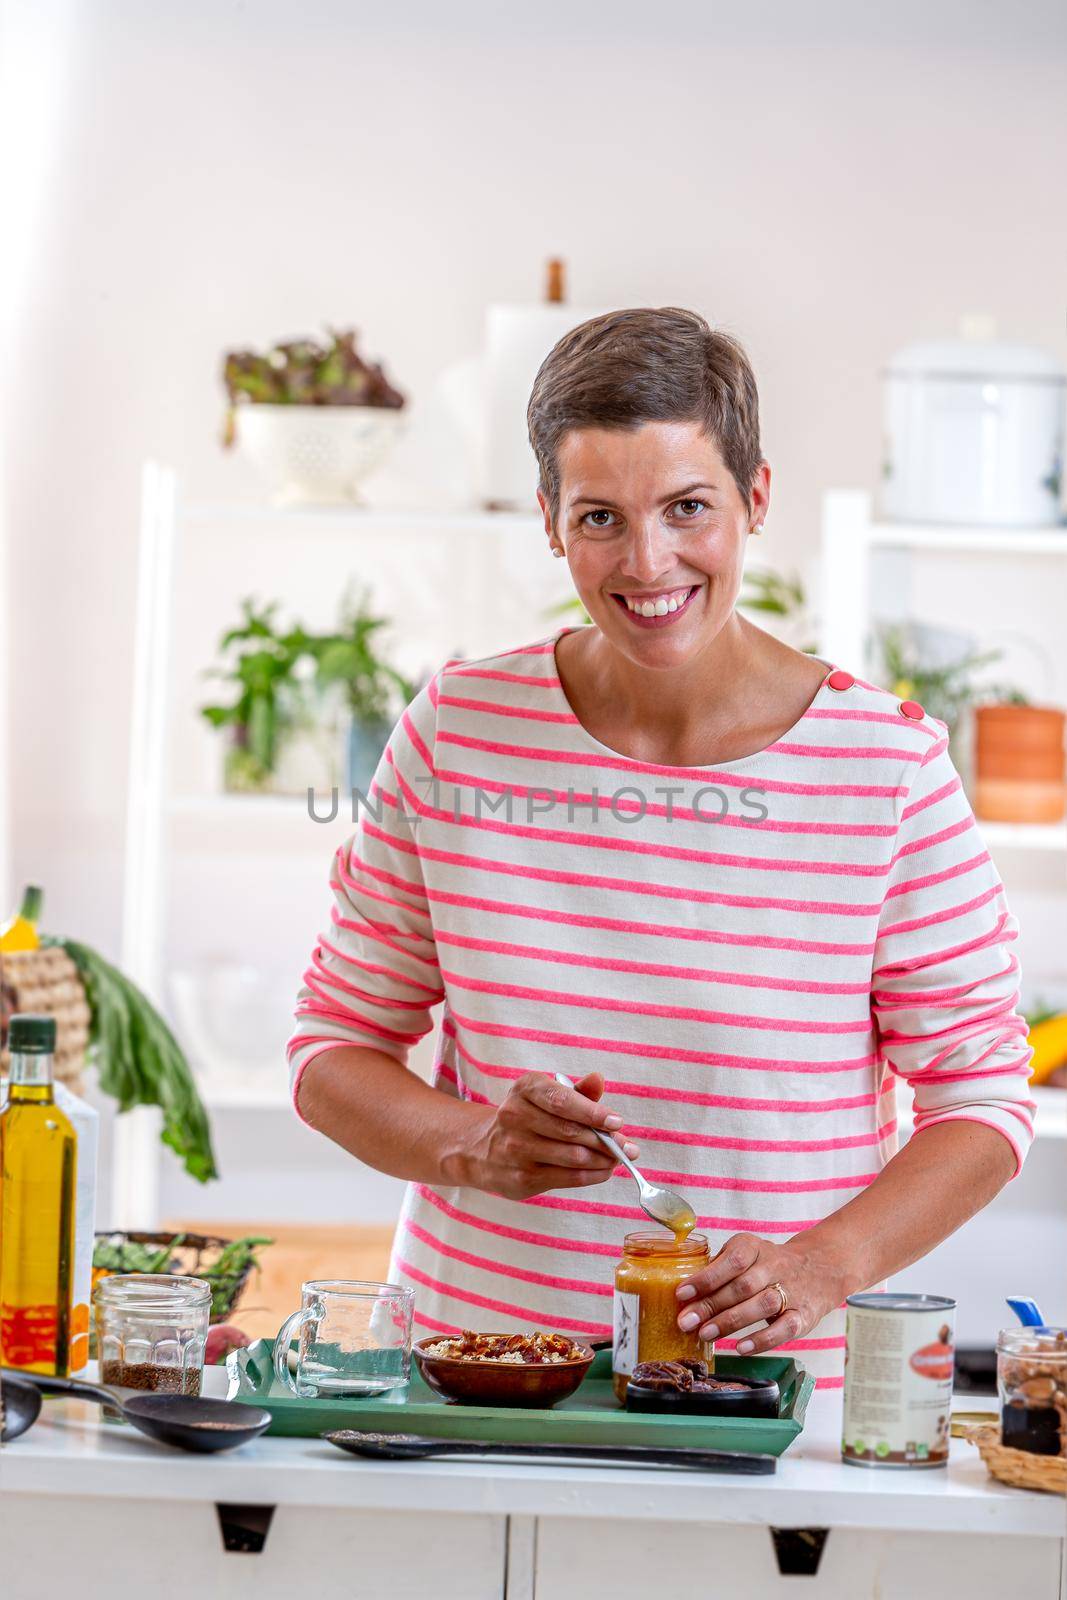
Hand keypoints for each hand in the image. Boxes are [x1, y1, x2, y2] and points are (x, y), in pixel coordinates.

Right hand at [453, 1071, 637, 1200]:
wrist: (482, 1149)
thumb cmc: (528, 1117)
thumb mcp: (546, 1096)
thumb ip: (576, 1092)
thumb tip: (598, 1080)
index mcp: (525, 1089)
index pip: (562, 1101)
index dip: (593, 1112)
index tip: (617, 1122)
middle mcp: (515, 1117)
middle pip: (572, 1132)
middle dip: (607, 1141)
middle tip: (629, 1147)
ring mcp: (516, 1150)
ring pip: (573, 1157)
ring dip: (603, 1160)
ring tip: (618, 1158)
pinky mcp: (522, 1178)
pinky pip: (568, 1178)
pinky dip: (593, 1175)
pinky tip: (603, 1170)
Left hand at [674, 1231, 846, 1353]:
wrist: (821, 1267)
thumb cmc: (768, 1264)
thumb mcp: (746, 1254)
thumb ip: (719, 1269)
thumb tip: (686, 1294)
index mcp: (755, 1247)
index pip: (732, 1260)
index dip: (706, 1277)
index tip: (682, 1293)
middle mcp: (774, 1266)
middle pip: (741, 1286)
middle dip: (710, 1305)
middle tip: (685, 1322)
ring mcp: (791, 1291)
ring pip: (761, 1305)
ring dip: (731, 1321)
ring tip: (705, 1334)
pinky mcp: (804, 1315)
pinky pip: (784, 1328)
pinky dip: (762, 1339)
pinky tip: (741, 1348)